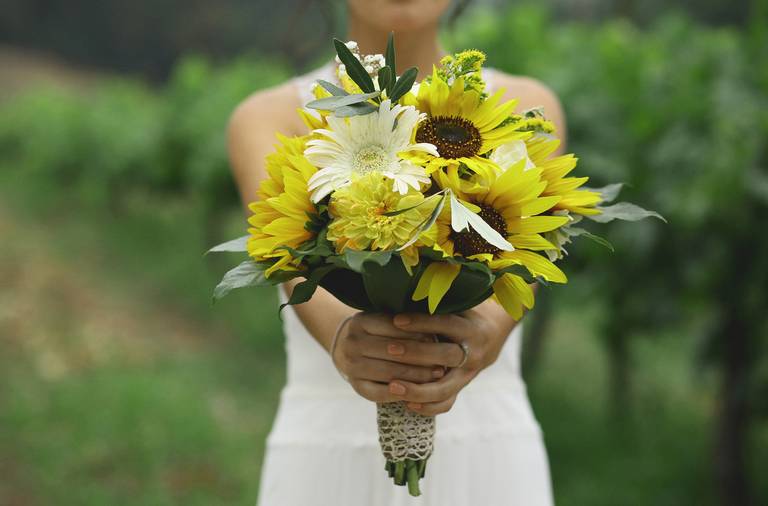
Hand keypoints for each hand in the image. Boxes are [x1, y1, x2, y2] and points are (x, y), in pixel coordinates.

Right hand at [333, 313, 468, 403]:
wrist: (348, 350)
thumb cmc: (378, 332)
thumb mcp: (387, 319)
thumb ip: (406, 321)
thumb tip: (436, 330)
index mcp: (361, 321)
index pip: (393, 325)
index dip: (417, 331)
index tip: (438, 336)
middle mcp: (352, 342)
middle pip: (392, 350)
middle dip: (422, 356)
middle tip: (445, 359)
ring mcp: (352, 365)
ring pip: (390, 372)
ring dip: (417, 375)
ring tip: (439, 374)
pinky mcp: (356, 386)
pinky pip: (380, 393)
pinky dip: (401, 393)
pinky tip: (420, 391)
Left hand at [384, 307, 515, 415]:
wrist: (490, 335)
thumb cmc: (461, 314)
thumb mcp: (455, 305)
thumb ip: (435, 303)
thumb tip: (402, 291)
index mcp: (470, 327)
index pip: (446, 323)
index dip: (421, 322)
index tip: (396, 320)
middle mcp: (473, 352)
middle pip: (446, 356)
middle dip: (416, 354)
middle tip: (389, 350)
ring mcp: (468, 373)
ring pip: (445, 388)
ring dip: (417, 389)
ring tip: (392, 387)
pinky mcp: (462, 387)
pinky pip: (446, 403)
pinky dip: (427, 406)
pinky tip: (405, 403)